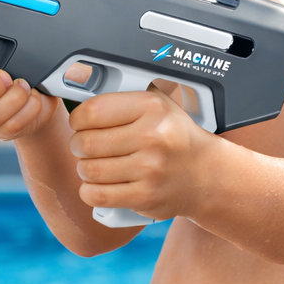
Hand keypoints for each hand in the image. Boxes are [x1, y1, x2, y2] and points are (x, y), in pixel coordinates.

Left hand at [68, 83, 210, 219]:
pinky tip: (98, 184)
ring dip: (84, 168)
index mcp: (152, 108)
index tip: (80, 123)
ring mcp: (150, 169)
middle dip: (78, 145)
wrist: (206, 174)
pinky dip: (89, 191)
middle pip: (86, 142)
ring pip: (89, 170)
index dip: (78, 119)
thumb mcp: (158, 104)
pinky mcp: (145, 196)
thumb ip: (124, 96)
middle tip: (84, 146)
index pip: (93, 111)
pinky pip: (97, 195)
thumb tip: (81, 87)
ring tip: (94, 164)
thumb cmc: (175, 137)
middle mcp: (152, 137)